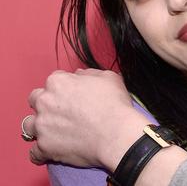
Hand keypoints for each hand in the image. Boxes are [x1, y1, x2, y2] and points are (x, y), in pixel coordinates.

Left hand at [25, 69, 148, 169]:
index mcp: (58, 82)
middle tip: (63, 112)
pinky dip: (41, 153)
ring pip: (28, 125)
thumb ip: (90, 74)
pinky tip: (51, 151)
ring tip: (52, 132)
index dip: (65, 87)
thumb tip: (80, 75)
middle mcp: (45, 102)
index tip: (73, 95)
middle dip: (46, 104)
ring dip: (38, 127)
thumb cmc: (115, 106)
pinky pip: (34, 153)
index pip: (54, 80)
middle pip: (35, 99)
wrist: (116, 135)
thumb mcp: (109, 78)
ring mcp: (42, 126)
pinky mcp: (44, 147)